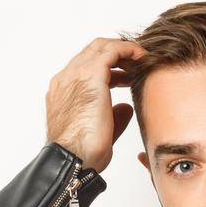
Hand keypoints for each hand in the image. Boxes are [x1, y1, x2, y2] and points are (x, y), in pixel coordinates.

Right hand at [46, 38, 145, 172]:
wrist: (73, 159)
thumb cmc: (82, 154)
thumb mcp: (99, 132)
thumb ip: (112, 116)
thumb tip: (125, 107)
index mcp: (63, 92)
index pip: (85, 67)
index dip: (108, 67)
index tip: (126, 74)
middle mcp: (66, 79)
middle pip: (92, 52)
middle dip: (116, 53)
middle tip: (137, 62)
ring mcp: (75, 74)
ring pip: (101, 47)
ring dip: (123, 50)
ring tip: (142, 59)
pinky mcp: (91, 74)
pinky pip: (112, 50)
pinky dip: (129, 49)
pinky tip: (142, 57)